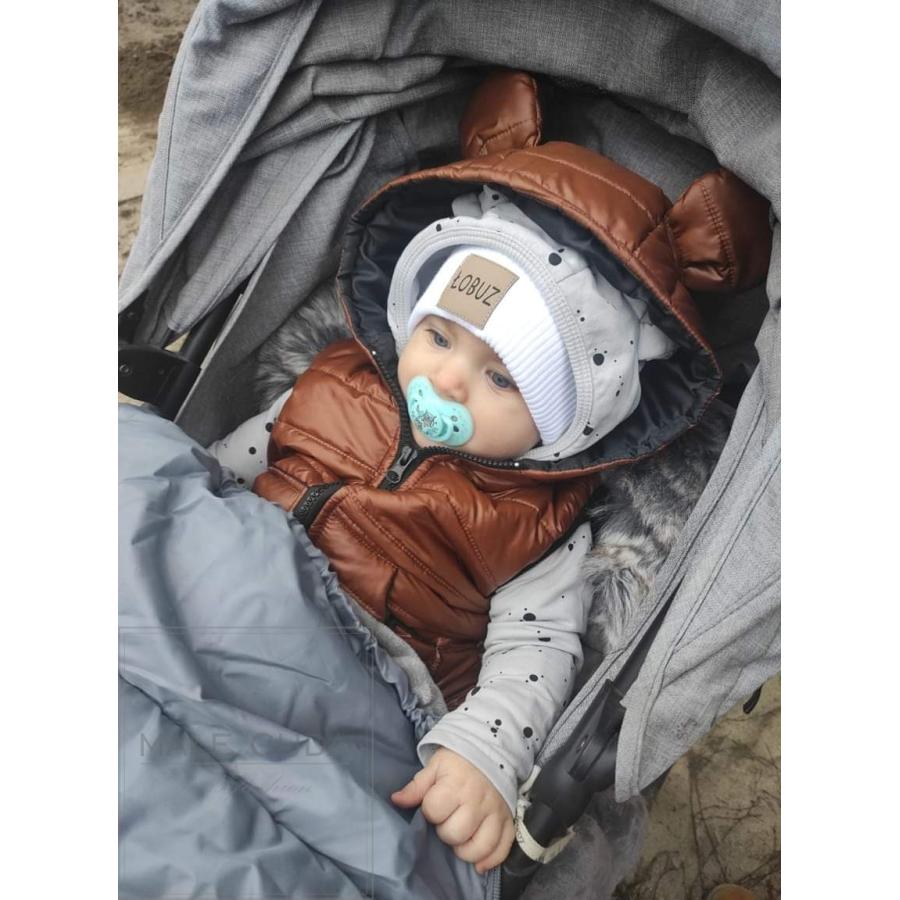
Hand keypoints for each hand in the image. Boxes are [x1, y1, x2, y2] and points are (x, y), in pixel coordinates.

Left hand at [391, 747, 514, 873]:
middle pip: (455, 834)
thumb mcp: (435, 767)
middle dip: (446, 832)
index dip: (430, 812)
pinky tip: (479, 862)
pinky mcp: (508, 821)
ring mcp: (495, 812)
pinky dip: (490, 860)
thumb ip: (416, 786)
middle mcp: (477, 801)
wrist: (491, 751)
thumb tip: (395, 800)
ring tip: (460, 839)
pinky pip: (502, 849)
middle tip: (448, 821)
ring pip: (479, 847)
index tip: (434, 806)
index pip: (434, 811)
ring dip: (465, 850)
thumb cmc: (458, 761)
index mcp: (456, 785)